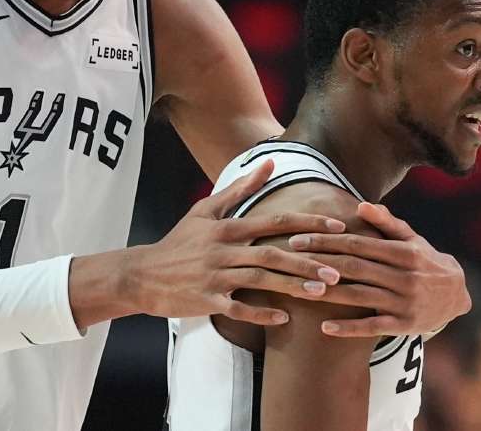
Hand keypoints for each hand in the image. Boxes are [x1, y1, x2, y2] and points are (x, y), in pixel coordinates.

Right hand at [130, 159, 346, 325]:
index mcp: (226, 227)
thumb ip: (240, 188)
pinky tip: (284, 319)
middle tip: (338, 271)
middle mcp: (223, 250)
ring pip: (259, 280)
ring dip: (291, 286)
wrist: (142, 274)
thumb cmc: (179, 241)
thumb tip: (269, 162)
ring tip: (319, 292)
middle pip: (271, 254)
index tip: (337, 226)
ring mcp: (215, 276)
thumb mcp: (205, 210)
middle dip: (306, 262)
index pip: (274, 221)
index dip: (307, 223)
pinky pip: (237, 309)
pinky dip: (261, 314)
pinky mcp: (206, 300)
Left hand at [288, 201, 470, 336]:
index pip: (358, 243)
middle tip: (289, 258)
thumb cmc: (425, 261)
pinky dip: (349, 328)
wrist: (458, 294)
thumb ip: (386, 223)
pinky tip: (325, 327)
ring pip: (359, 296)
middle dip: (319, 261)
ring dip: (327, 293)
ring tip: (297, 288)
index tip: (299, 238)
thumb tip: (361, 205)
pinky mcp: (405, 326)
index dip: (327, 241)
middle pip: (354, 267)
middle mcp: (404, 276)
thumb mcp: (411, 239)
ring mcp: (404, 302)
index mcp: (403, 252)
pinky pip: (373, 327)